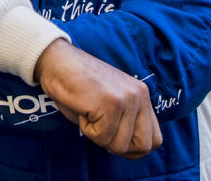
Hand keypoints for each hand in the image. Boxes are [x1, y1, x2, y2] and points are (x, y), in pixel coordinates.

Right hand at [34, 39, 161, 158]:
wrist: (56, 61)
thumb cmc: (78, 85)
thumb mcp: (110, 104)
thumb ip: (125, 123)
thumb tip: (129, 151)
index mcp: (142, 95)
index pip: (154, 139)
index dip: (133, 148)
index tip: (113, 140)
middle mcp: (139, 96)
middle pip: (143, 146)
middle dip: (118, 146)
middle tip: (99, 129)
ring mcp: (126, 99)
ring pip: (119, 144)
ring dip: (98, 136)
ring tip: (89, 112)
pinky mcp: (110, 103)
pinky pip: (101, 136)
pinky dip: (87, 129)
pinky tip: (83, 109)